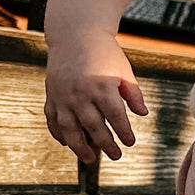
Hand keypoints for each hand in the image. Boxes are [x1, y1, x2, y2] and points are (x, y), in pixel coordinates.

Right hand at [45, 33, 148, 163]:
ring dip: (80, 146)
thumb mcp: (123, 70)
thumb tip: (143, 113)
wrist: (75, 35)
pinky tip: (68, 144)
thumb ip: (133, 93)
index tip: (130, 142)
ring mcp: (63, 96)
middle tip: (117, 156)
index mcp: (102, 85)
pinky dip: (58, 134)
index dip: (123, 131)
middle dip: (106, 144)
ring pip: (69, 128)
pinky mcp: (51, 96)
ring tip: (91, 159)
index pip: (115, 115)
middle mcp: (81, 92)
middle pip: (93, 125)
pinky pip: (52, 120)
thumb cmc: (104, 54)